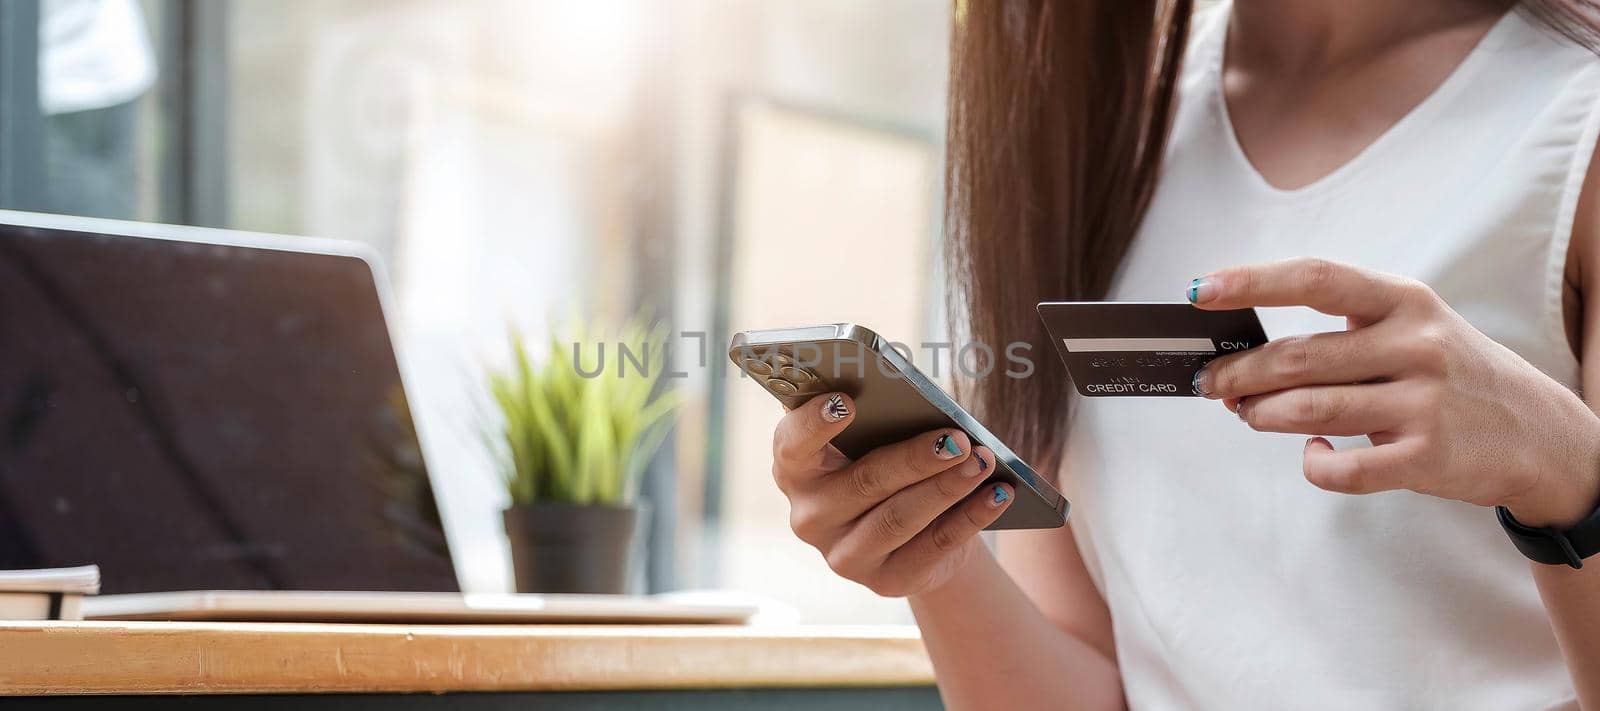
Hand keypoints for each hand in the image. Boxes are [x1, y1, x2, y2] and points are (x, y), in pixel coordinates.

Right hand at [770, 393, 1013, 596]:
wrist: (915, 533)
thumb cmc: (888, 463)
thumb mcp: (875, 440)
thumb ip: (880, 420)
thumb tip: (919, 407)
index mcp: (796, 469)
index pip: (792, 445)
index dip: (815, 424)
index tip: (847, 402)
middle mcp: (809, 516)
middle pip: (862, 482)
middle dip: (913, 459)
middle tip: (955, 439)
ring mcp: (843, 555)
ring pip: (899, 518)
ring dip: (947, 487)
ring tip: (982, 461)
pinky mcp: (884, 582)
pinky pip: (933, 546)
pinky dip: (970, 517)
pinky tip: (998, 493)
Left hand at [1189, 257, 1599, 527]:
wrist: (1543, 434)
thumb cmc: (1453, 374)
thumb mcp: (1412, 328)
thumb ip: (1341, 334)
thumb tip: (1246, 356)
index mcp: (1404, 301)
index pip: (1314, 278)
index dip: (1251, 282)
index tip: (1199, 290)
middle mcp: (1415, 345)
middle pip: (1297, 355)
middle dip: (1239, 373)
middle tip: (1210, 383)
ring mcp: (1423, 402)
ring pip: (1310, 409)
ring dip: (1262, 414)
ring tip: (1248, 414)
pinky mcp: (1427, 458)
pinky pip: (1343, 469)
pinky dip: (1313, 463)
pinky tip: (1312, 453)